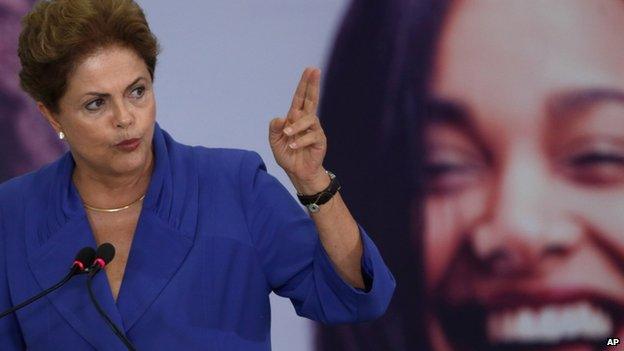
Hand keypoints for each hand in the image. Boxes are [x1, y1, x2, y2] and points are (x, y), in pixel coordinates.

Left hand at [269, 67, 328, 194]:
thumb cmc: (288, 155)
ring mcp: (314, 130)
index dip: (304, 84)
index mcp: (295, 118)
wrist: (297, 173)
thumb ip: (274, 130)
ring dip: (296, 126)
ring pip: (309, 119)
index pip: (300, 98)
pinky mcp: (319, 141)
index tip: (310, 70)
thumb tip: (280, 119)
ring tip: (287, 135)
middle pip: (311, 99)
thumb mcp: (275, 142)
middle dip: (312, 84)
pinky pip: (311, 136)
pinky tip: (292, 146)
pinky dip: (300, 140)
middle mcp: (307, 121)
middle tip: (315, 70)